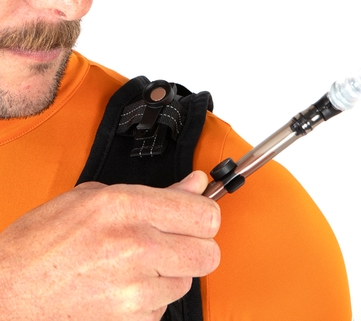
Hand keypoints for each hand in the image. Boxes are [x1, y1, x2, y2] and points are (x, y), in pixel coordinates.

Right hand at [0, 171, 219, 319]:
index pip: (204, 214)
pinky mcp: (132, 319)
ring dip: (174, 269)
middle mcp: (136, 247)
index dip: (206, 212)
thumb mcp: (99, 195)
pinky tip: (130, 282)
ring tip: (143, 260)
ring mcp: (135, 289)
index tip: (197, 212)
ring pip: (189, 279)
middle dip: (199, 243)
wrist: (10, 288)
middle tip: (177, 236)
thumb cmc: (46, 236)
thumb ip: (159, 191)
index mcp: (128, 207)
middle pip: (209, 253)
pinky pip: (165, 305)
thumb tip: (195, 184)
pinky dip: (156, 294)